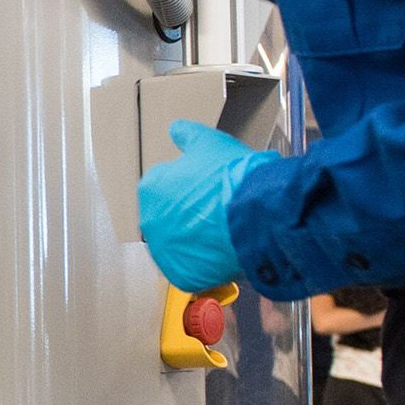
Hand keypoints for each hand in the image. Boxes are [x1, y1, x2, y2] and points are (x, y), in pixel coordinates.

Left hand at [138, 119, 255, 290]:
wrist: (254, 213)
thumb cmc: (231, 176)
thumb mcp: (210, 143)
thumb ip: (187, 136)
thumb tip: (176, 129)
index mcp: (151, 187)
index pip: (167, 188)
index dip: (193, 188)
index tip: (211, 190)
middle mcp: (149, 220)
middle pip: (173, 218)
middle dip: (194, 216)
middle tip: (220, 212)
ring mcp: (164, 251)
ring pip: (182, 245)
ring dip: (199, 240)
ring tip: (225, 233)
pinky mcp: (181, 275)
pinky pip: (193, 270)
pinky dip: (207, 265)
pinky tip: (225, 252)